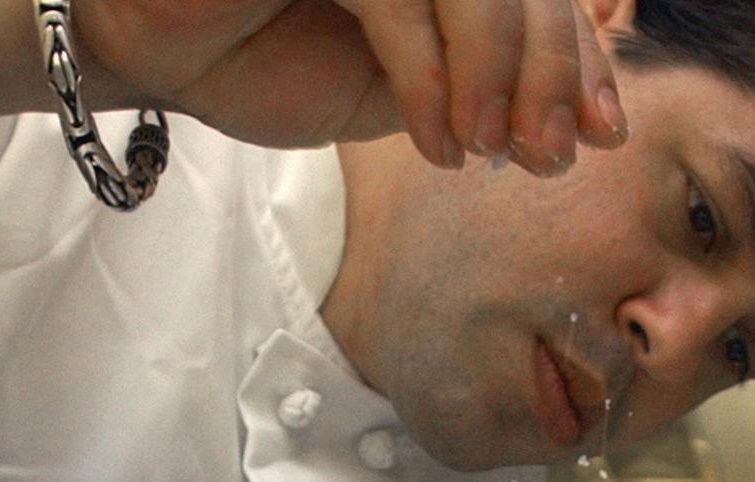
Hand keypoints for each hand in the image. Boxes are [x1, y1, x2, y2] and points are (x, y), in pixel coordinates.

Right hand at [72, 0, 625, 173]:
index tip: (599, 133)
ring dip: (496, 73)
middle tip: (548, 156)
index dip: (579, 53)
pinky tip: (435, 143)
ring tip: (488, 152)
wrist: (156, 53)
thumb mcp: (407, 84)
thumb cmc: (268, 58)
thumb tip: (590, 112)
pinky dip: (429, 74)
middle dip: (549, 72)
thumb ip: (486, 78)